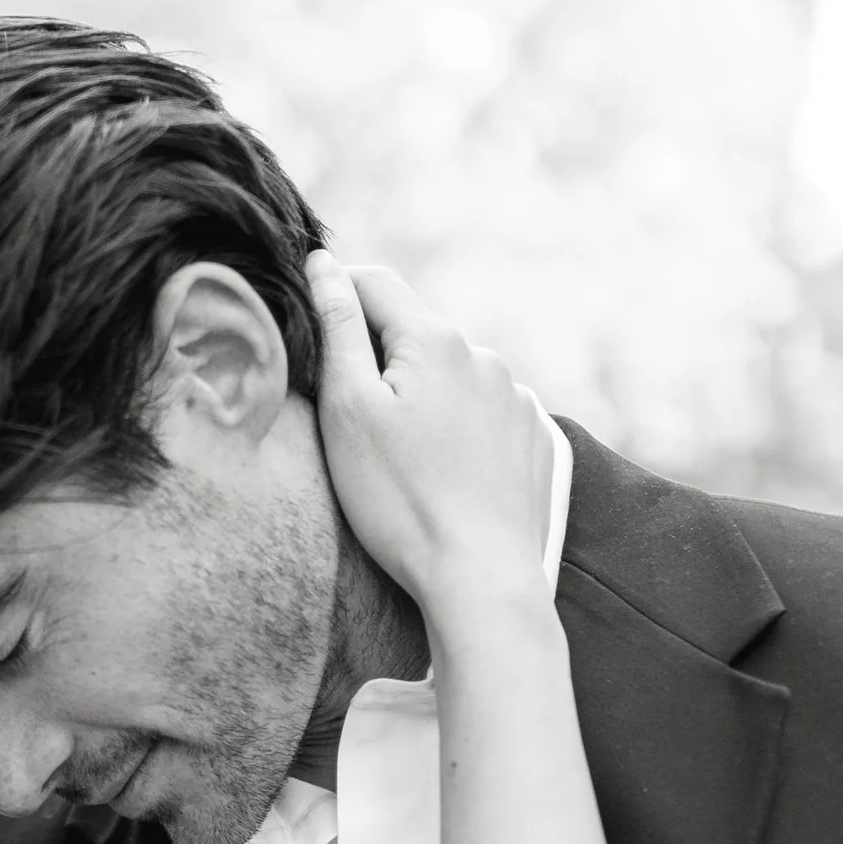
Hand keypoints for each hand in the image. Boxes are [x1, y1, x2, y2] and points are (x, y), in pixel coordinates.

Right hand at [305, 254, 559, 609]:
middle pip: (413, 332)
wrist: (481, 579)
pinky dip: (457, 426)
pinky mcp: (533, 438)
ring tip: (399, 455)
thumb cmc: (401, 502)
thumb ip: (337, 328)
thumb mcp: (348, 410)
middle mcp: (483, 356)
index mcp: (434, 340)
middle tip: (346, 414)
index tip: (308, 329)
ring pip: (450, 374)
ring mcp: (515, 397)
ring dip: (420, 393)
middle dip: (378, 356)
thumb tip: (323, 263)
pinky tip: (442, 472)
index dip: (333, 294)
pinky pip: (483, 412)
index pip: (373, 283)